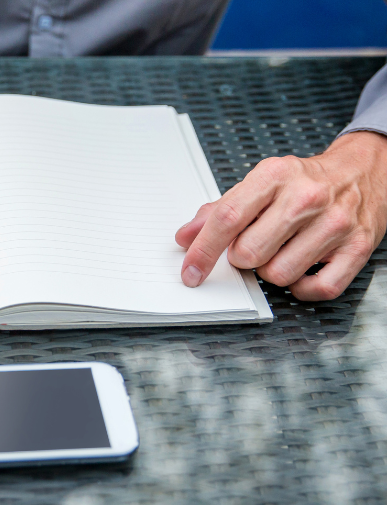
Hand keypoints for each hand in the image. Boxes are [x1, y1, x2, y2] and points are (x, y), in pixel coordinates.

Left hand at [176, 131, 385, 299]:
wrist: (363, 171)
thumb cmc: (305, 182)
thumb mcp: (260, 183)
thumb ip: (220, 210)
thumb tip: (187, 237)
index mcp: (275, 176)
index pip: (227, 218)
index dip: (203, 250)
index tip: (190, 271)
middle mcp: (306, 197)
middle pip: (249, 253)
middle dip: (242, 258)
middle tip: (254, 245)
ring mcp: (335, 224)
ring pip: (278, 275)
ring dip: (271, 271)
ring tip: (281, 251)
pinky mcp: (358, 247)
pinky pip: (318, 288)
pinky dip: (303, 288)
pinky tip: (301, 269)